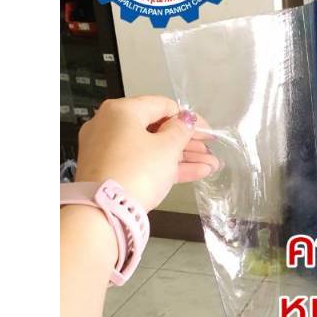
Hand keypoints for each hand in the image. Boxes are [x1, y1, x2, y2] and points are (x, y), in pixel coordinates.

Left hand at [76, 96, 218, 210]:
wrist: (105, 210)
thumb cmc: (139, 170)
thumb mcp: (167, 148)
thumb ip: (181, 131)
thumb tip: (186, 120)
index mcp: (122, 110)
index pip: (162, 105)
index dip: (189, 118)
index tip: (209, 132)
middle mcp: (111, 125)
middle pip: (157, 129)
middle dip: (188, 142)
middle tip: (210, 150)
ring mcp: (109, 150)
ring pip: (152, 148)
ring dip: (183, 157)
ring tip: (212, 166)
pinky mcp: (111, 171)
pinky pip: (142, 162)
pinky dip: (166, 167)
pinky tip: (197, 172)